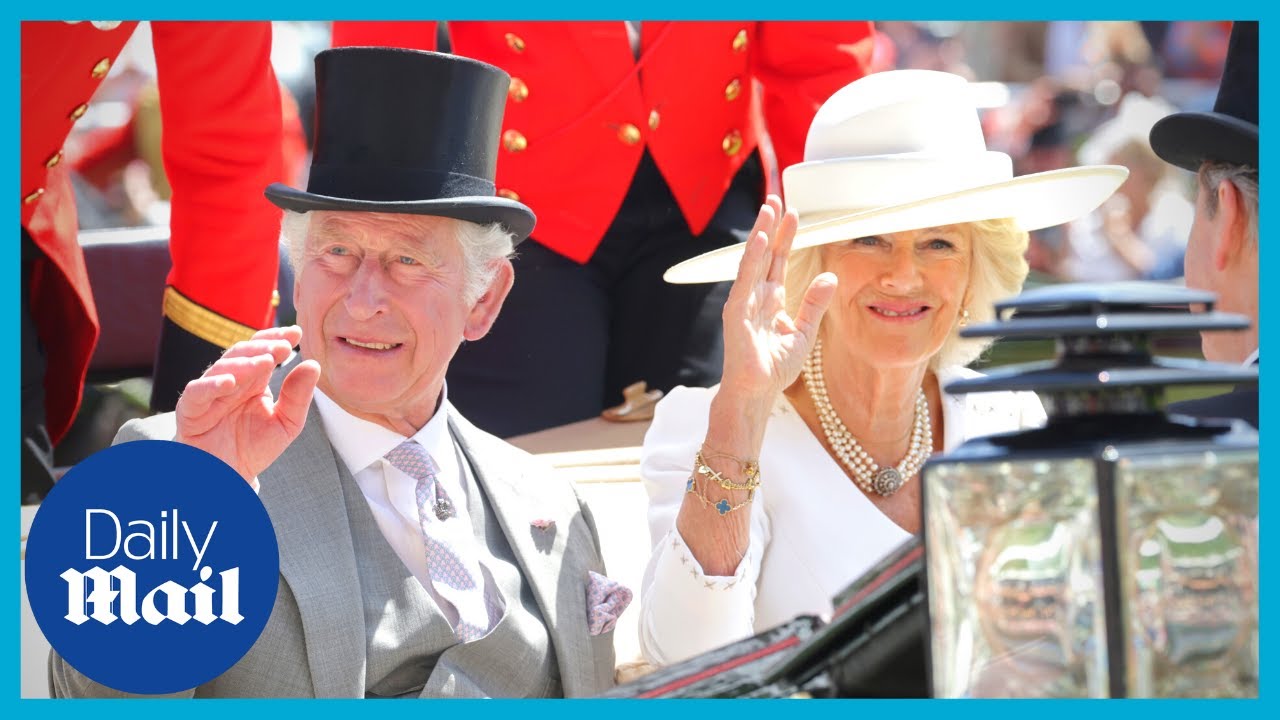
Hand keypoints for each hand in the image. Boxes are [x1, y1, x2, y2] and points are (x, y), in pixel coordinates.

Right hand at [174, 326, 320, 483]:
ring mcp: (209, 394)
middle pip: (243, 354)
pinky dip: (211, 385)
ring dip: (244, 363)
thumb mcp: (286, 423)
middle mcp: (230, 382)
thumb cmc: (255, 447)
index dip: (277, 339)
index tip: (297, 333)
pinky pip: (196, 393)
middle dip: (264, 347)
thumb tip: (313, 365)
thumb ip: (298, 397)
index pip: (263, 351)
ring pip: (222, 369)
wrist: (229, 478)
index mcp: (253, 381)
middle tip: (284, 346)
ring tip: (265, 362)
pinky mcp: (190, 411)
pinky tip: (230, 382)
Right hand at [717, 195, 836, 416]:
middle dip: (771, 227)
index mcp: (770, 300)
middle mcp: (755, 296)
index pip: (778, 261)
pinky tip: (759, 240)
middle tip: (776, 198)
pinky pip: (744, 281)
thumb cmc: (775, 368)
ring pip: (753, 261)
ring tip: (768, 208)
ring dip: (760, 234)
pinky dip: (751, 259)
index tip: (793, 214)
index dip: (785, 237)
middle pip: (765, 254)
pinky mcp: (736, 313)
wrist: (756, 392)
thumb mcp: (804, 332)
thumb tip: (830, 275)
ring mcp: (744, 302)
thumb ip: (815, 303)